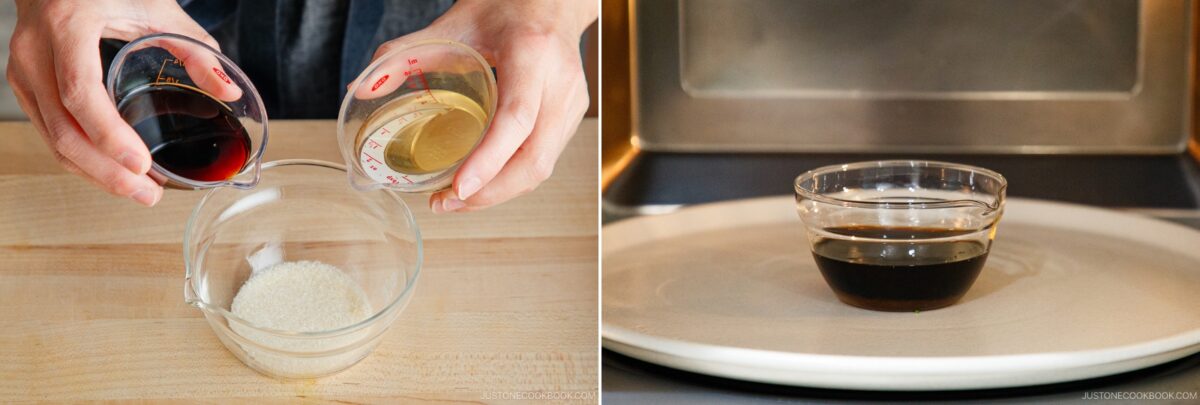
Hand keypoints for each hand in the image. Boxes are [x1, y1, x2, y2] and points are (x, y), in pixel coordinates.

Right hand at [8, 0, 218, 205]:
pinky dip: (80, 158)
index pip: (79, 91)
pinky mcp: (23, 83)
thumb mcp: (158, 8)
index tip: (141, 163)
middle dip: (105, 170)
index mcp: (68, 25)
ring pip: (52, 137)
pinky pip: (48, 130)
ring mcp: (22, 68)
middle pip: (63, 127)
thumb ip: (196, 49)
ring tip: (137, 192)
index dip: (109, 134)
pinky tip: (111, 172)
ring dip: (94, 173)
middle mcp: (35, 49)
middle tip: (147, 194)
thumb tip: (229, 91)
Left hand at [367, 0, 595, 212]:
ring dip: (500, 192)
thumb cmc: (507, 7)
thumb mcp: (454, 23)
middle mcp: (560, 83)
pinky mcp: (572, 116)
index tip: (458, 188)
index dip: (489, 160)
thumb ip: (406, 54)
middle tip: (446, 203)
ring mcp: (572, 103)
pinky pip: (545, 159)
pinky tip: (483, 182)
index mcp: (532, 54)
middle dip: (490, 193)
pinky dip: (513, 178)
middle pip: (535, 158)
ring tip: (458, 200)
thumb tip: (362, 87)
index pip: (517, 119)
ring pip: (542, 167)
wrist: (553, 1)